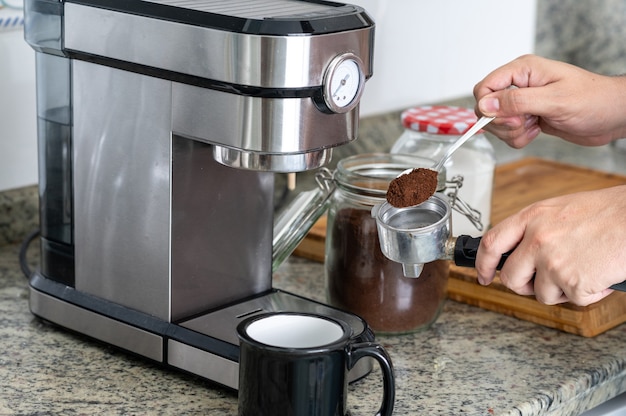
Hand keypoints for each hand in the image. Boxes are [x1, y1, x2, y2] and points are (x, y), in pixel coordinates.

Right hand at [473, 54, 625, 147]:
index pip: (485, 87)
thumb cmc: (593, 100)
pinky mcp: (527, 117)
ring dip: (512, 133)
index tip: (507, 119)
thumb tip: (485, 105)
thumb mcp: (554, 100)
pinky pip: (509, 133)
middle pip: (487, 108)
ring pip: (497, 123)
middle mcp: (519, 84)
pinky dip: (519, 138)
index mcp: (523, 70)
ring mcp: (523, 101)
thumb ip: (516, 101)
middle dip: (502, 123)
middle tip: (525, 123)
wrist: (612, 115)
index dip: (488, 107)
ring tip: (535, 126)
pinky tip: (537, 131)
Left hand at [476, 186, 625, 305]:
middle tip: (540, 283)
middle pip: (510, 277)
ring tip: (583, 269)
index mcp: (532, 217)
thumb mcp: (560, 210)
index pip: (491, 243)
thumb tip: (519, 252)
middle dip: (523, 286)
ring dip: (561, 290)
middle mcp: (537, 239)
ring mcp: (553, 262)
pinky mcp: (574, 282)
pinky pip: (574, 299)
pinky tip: (600, 274)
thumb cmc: (608, 213)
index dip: (483, 264)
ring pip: (542, 294)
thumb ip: (535, 229)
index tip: (483, 275)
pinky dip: (589, 293)